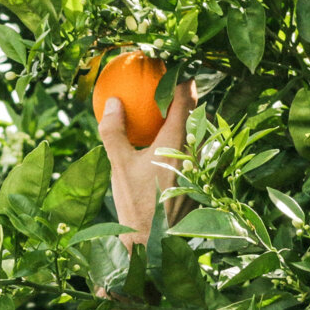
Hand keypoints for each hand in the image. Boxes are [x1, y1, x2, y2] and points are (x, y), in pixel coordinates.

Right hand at [97, 81, 196, 245]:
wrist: (152, 243)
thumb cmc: (136, 205)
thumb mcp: (119, 166)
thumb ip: (114, 132)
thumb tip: (111, 102)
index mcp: (178, 142)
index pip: (186, 99)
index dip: (181, 78)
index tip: (171, 66)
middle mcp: (194, 151)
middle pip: (195, 112)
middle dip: (183, 95)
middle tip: (166, 82)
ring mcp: (198, 166)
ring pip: (194, 132)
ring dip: (181, 118)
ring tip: (163, 109)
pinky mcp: (195, 180)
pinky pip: (189, 149)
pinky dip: (177, 138)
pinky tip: (159, 143)